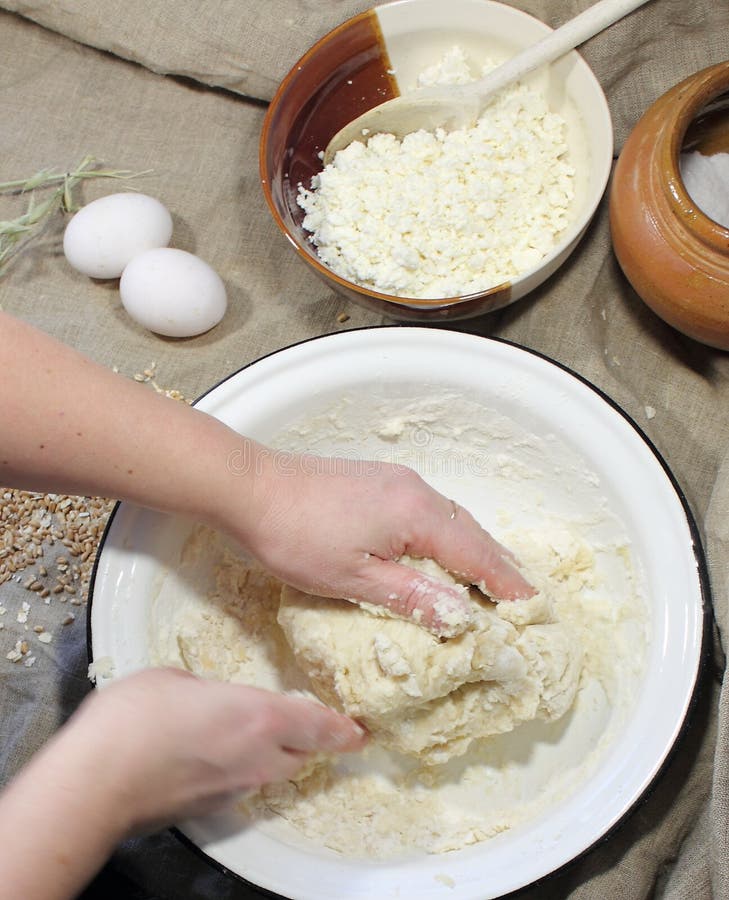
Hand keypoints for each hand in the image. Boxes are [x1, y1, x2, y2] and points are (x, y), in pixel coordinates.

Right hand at [0, 668, 365, 899]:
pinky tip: (207, 757)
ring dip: (267, 757)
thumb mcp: (179, 679)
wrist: (97, 780)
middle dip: (304, 740)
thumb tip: (211, 699)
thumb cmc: (136, 718)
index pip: (321, 726)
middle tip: (298, 724)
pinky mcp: (210, 809)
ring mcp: (234, 788)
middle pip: (299, 754)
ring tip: (243, 737)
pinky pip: (236, 786)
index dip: (344, 729)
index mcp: (261, 718)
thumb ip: (210, 690)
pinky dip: (233, 771)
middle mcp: (258, 758)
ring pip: (269, 773)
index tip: (359, 730)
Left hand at [226, 452, 533, 636]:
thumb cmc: (295, 535)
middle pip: (470, 530)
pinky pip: (428, 508)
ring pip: (450, 517)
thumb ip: (411, 596)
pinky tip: (441, 548)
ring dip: (473, 546)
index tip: (531, 603)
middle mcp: (415, 490)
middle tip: (521, 594)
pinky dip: (447, 532)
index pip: (476, 554)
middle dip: (497, 563)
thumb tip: (458, 615)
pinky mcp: (377, 479)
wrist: (249, 488)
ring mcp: (395, 480)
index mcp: (417, 514)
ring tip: (489, 575)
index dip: (505, 582)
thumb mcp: (354, 579)